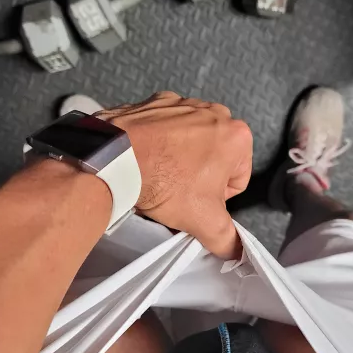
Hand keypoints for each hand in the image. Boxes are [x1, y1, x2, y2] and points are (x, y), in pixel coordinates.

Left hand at [98, 91, 252, 258]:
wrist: (116, 159)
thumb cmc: (164, 182)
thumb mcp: (204, 221)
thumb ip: (228, 239)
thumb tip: (236, 250)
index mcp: (237, 136)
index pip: (237, 180)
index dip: (217, 198)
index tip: (196, 201)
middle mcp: (214, 112)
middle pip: (215, 159)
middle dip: (200, 177)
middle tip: (177, 192)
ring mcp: (183, 103)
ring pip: (190, 143)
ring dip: (179, 160)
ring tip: (159, 177)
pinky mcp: (156, 102)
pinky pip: (165, 128)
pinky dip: (158, 143)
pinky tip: (146, 159)